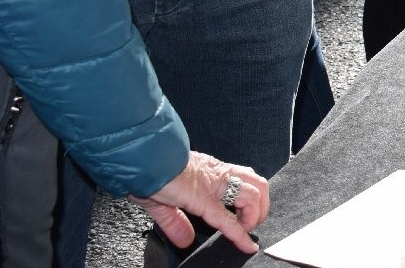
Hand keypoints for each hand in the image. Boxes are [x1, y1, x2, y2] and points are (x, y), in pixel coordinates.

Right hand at [131, 152, 268, 253]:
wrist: (142, 159)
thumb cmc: (150, 171)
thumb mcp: (163, 200)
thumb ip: (175, 221)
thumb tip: (185, 240)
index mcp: (211, 171)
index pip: (243, 180)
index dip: (254, 198)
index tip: (254, 215)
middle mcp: (217, 174)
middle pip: (257, 183)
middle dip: (262, 205)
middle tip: (252, 222)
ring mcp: (213, 185)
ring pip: (252, 195)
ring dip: (255, 216)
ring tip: (247, 229)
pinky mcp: (202, 198)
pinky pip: (226, 219)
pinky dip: (240, 234)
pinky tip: (246, 245)